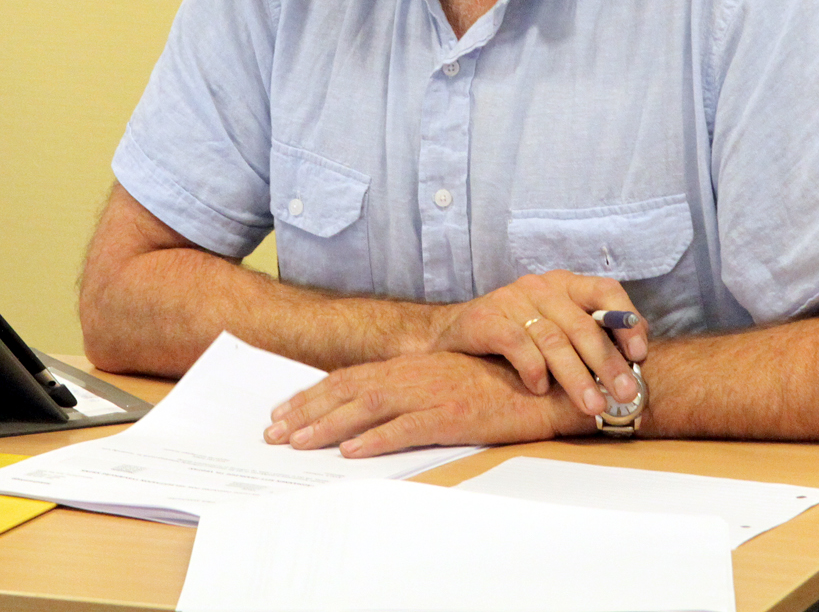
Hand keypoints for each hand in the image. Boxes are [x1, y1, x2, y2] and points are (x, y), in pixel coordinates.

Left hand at [265, 352, 590, 456]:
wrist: (546, 384)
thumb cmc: (497, 383)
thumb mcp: (446, 379)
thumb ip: (410, 387)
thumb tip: (371, 411)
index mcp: (410, 366)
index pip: (349, 379)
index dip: (311, 395)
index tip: (281, 412)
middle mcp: (414, 374)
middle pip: (347, 391)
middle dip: (305, 412)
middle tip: (272, 433)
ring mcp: (431, 392)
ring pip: (367, 409)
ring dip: (327, 426)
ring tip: (297, 442)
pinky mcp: (453, 414)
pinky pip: (407, 428)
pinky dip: (376, 439)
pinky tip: (352, 451)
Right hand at [427, 270, 647, 418]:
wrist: (453, 332)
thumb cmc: (516, 335)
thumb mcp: (556, 327)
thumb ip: (590, 337)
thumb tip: (635, 364)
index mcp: (564, 285)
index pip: (604, 290)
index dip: (626, 320)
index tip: (640, 354)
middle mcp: (540, 287)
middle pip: (582, 325)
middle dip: (608, 363)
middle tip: (626, 395)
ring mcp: (511, 300)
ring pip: (553, 339)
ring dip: (576, 376)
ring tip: (592, 405)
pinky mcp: (485, 318)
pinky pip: (516, 342)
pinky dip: (532, 367)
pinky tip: (540, 388)